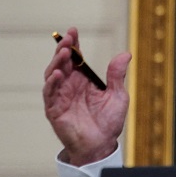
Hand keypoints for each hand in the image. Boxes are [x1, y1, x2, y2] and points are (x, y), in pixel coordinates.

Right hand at [42, 27, 130, 165]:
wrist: (101, 145)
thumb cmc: (108, 122)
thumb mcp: (117, 96)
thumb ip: (117, 75)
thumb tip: (125, 54)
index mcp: (83, 80)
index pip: (76, 58)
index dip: (74, 44)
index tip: (74, 30)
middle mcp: (70, 86)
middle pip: (62, 63)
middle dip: (64, 49)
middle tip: (68, 38)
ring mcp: (60, 97)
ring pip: (53, 74)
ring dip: (56, 62)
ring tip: (63, 52)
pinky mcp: (54, 110)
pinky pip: (50, 93)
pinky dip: (52, 83)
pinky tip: (57, 73)